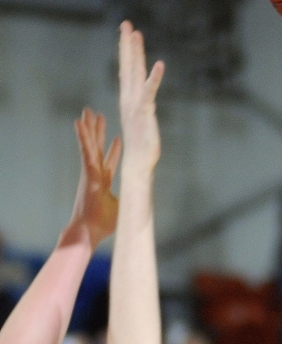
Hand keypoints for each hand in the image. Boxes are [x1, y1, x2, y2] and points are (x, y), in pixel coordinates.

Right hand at [60, 108, 121, 249]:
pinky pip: (85, 151)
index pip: (110, 162)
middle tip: (96, 115)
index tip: (119, 138)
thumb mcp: (122, 207)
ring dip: (89, 128)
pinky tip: (79, 122)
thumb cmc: (103, 224)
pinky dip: (83, 137)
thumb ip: (130, 198)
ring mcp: (90, 172)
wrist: (89, 231)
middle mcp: (95, 174)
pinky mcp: (87, 172)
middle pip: (97, 148)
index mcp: (103, 182)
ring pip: (89, 145)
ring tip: (87, 112)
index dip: (115, 150)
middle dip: (98, 132)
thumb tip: (141, 198)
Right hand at [117, 21, 164, 170]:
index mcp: (128, 98)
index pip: (126, 69)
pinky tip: (160, 64)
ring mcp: (135, 103)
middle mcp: (129, 97)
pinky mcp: (145, 111)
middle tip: (127, 23)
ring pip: (135, 72)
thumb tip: (144, 102)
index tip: (127, 34)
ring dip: (135, 52)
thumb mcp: (142, 121)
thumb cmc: (142, 146)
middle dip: (127, 44)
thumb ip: (143, 108)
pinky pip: (150, 91)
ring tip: (136, 33)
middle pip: (127, 65)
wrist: (138, 161)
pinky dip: (155, 77)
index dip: (126, 51)